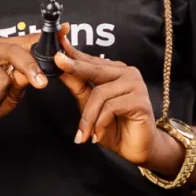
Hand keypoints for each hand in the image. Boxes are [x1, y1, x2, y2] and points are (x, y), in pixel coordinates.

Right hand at [0, 35, 45, 130]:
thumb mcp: (12, 91)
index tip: (65, 30)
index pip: (26, 40)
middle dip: (30, 70)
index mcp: (3, 50)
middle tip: (40, 84)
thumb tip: (41, 69)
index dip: (44, 37)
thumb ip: (24, 78)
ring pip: (1, 78)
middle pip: (15, 52)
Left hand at [54, 30, 174, 170]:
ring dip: (88, 118)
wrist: (135, 149)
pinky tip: (98, 135)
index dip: (73, 53)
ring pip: (100, 93)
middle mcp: (127, 73)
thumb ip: (77, 85)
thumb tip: (59, 64)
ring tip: (84, 134)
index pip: (90, 60)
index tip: (56, 46)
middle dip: (74, 70)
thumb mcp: (89, 106)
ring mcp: (136, 85)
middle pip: (94, 70)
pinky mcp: (140, 100)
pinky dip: (100, 123)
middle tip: (57, 64)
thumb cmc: (114, 128)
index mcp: (115, 72)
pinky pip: (111, 107)